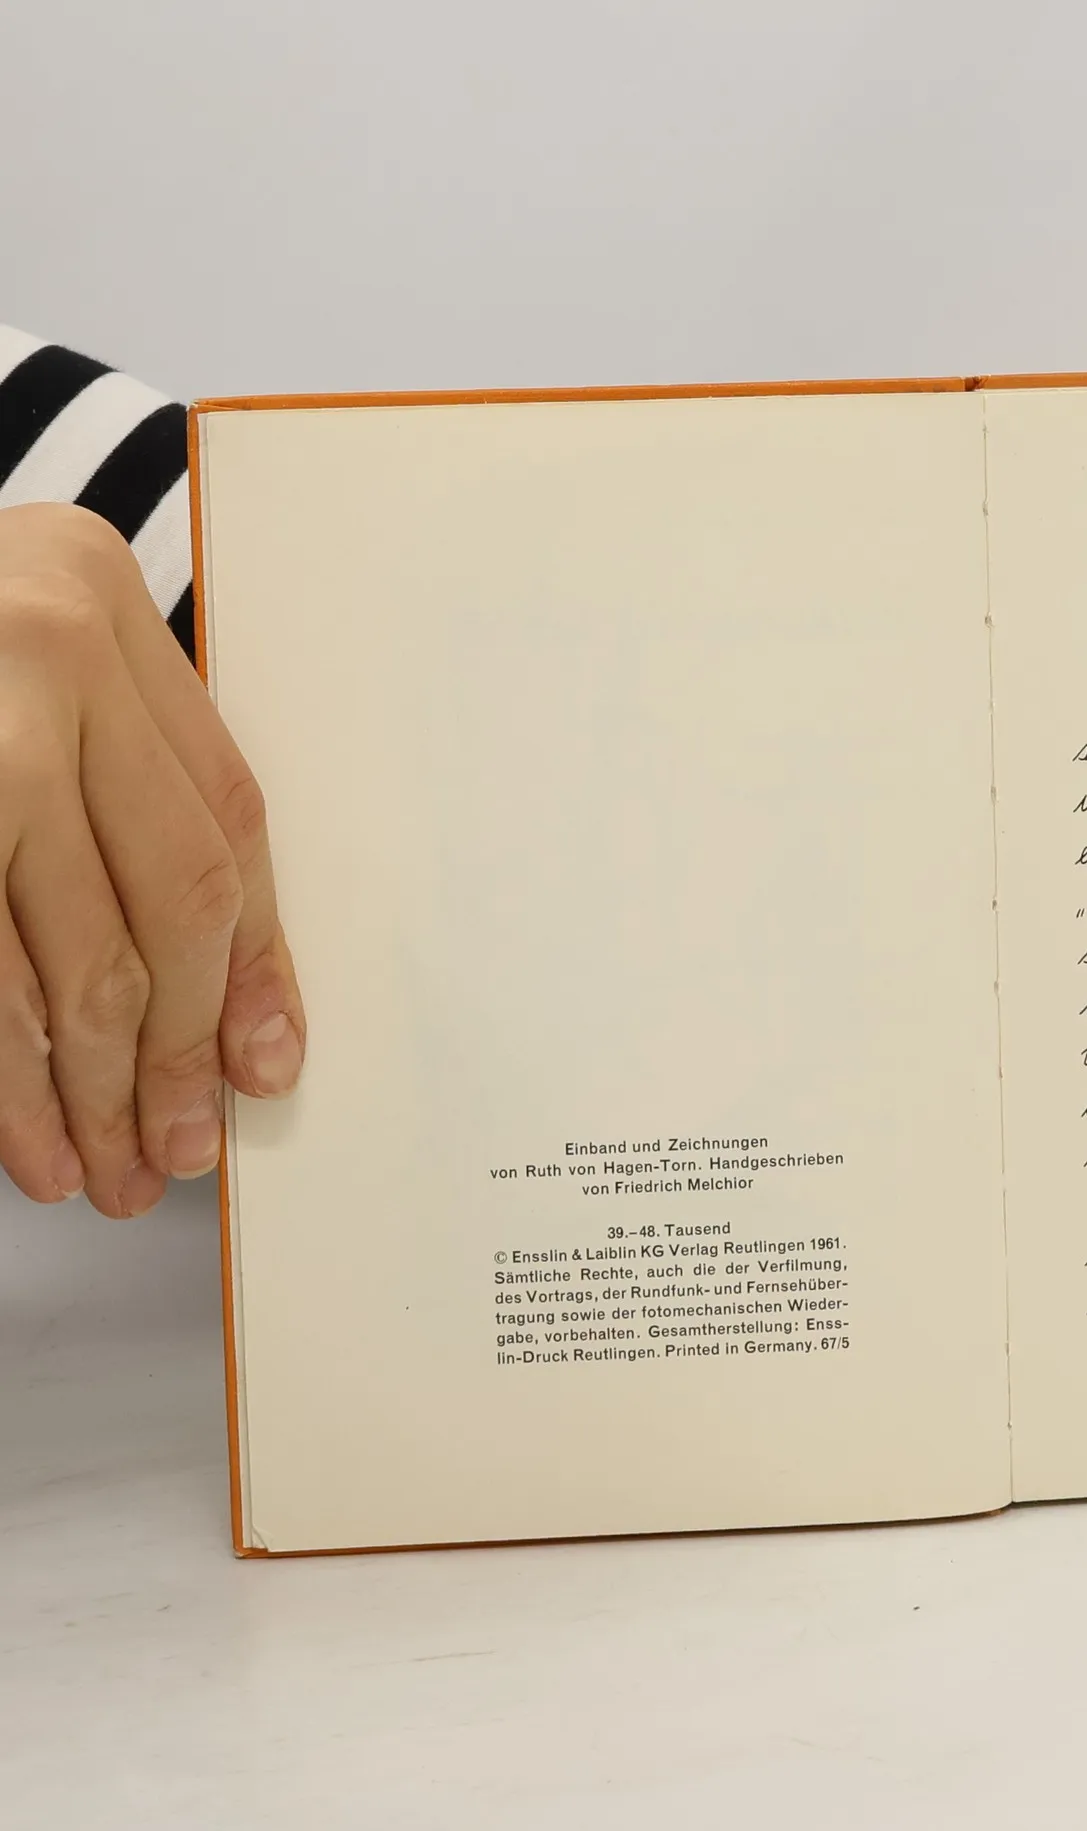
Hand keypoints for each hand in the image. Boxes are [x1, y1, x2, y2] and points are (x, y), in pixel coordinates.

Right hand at [0, 503, 303, 1215]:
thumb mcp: (42, 675)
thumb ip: (138, 796)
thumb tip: (238, 1015)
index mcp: (100, 606)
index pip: (227, 824)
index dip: (254, 964)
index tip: (262, 1067)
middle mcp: (38, 656)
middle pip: (170, 897)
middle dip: (177, 1050)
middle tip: (173, 1150)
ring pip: (65, 954)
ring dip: (87, 1089)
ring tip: (98, 1169)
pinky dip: (2, 1071)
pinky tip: (23, 1133)